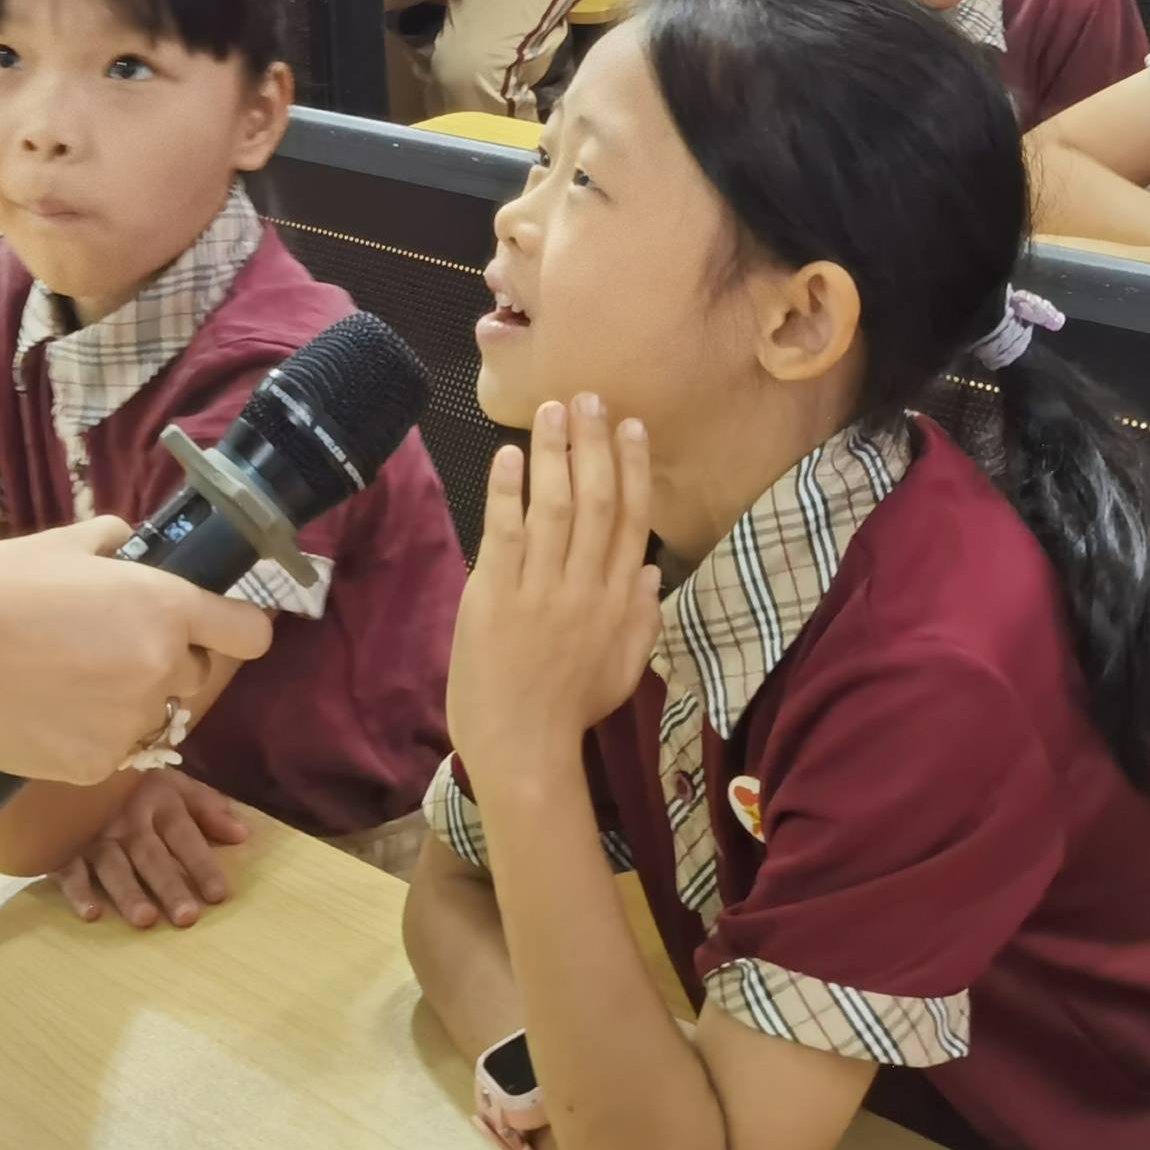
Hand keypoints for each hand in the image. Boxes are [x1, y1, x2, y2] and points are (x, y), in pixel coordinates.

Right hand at [0, 522, 278, 782]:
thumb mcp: (65, 543)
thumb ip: (115, 542)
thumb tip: (129, 548)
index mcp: (165, 608)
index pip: (249, 633)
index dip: (236, 629)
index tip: (218, 629)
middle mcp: (161, 668)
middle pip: (195, 675)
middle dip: (166, 662)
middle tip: (106, 648)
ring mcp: (130, 722)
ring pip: (153, 717)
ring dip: (128, 703)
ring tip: (68, 682)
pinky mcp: (97, 765)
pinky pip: (113, 751)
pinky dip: (90, 737)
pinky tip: (47, 713)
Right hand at [53, 769, 250, 927]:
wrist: (77, 760)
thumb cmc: (136, 782)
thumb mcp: (174, 784)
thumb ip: (207, 807)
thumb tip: (241, 835)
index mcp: (159, 801)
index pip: (184, 835)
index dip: (201, 863)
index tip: (219, 895)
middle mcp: (128, 819)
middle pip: (151, 855)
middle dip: (169, 885)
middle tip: (186, 917)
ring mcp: (94, 833)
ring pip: (114, 865)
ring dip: (128, 892)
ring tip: (145, 919)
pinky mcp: (65, 846)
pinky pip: (70, 869)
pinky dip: (78, 890)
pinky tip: (91, 912)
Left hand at [445, 396, 661, 779]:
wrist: (525, 750)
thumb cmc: (570, 712)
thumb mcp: (625, 669)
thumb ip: (643, 619)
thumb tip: (653, 572)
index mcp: (620, 603)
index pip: (632, 521)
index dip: (634, 469)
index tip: (632, 427)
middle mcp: (586, 587)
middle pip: (596, 501)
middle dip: (595, 445)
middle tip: (589, 399)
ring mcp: (541, 589)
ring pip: (554, 506)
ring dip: (554, 454)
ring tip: (552, 411)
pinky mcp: (495, 594)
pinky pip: (505, 531)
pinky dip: (507, 490)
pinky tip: (509, 455)